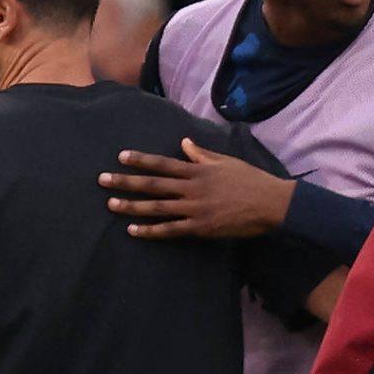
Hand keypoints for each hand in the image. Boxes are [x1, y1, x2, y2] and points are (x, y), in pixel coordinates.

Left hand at [100, 139, 293, 238]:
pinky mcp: (201, 227)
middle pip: (153, 184)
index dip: (141, 160)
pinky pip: (170, 230)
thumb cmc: (251, 180)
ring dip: (132, 206)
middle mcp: (192, 188)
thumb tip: (184, 143)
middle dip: (126, 182)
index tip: (121, 157)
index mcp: (198, 170)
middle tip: (103, 180)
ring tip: (111, 205)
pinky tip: (133, 230)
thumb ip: (202, 155)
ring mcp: (195, 209)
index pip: (163, 163)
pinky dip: (151, 230)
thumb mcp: (226, 162)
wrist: (271, 204)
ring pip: (157, 207)